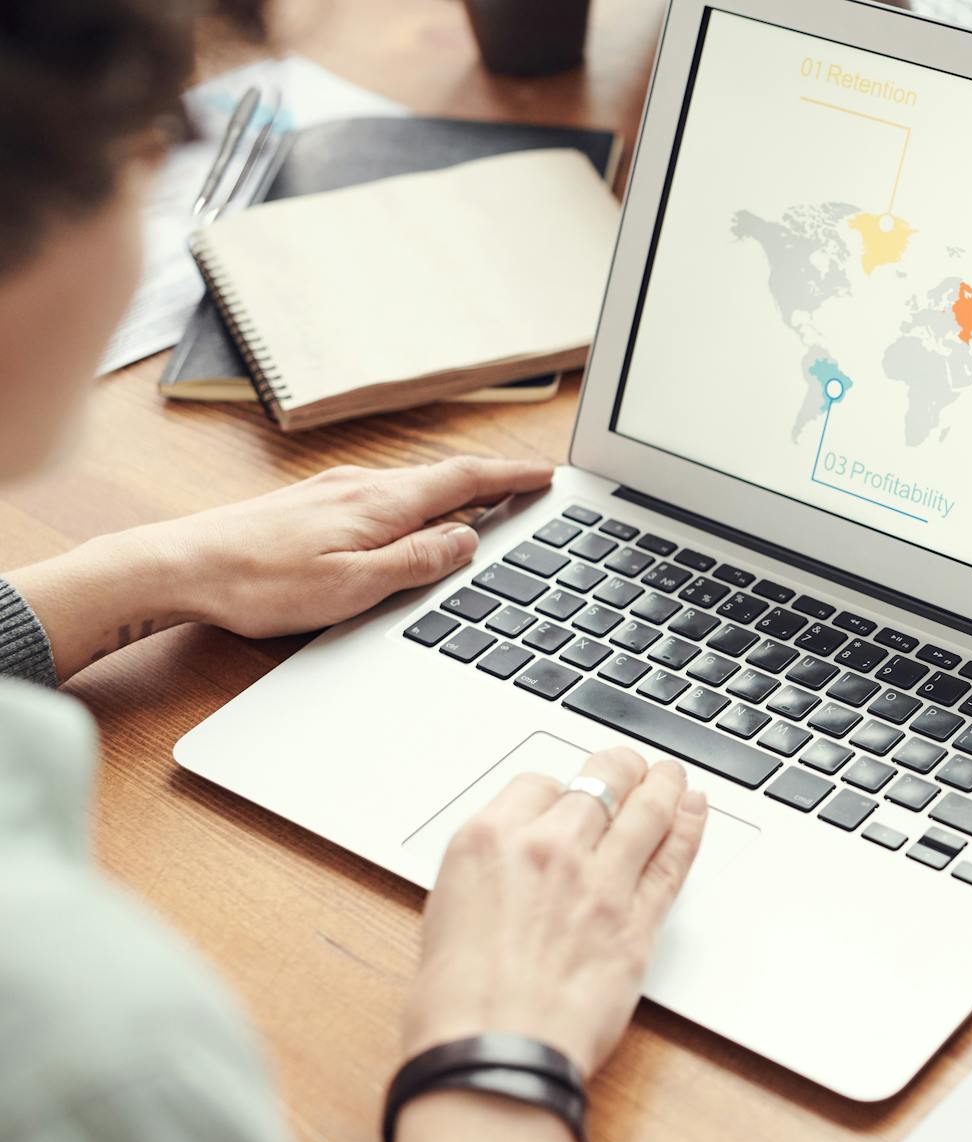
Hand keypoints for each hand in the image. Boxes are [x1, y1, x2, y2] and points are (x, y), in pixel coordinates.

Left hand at [153, 455, 553, 635]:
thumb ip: (416, 561)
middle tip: (530, 492)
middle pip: (442, 479)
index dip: (510, 479)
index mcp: (379, 504)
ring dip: (453, 496)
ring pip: (412, 489)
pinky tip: (413, 524)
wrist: (177, 568)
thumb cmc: (258, 584)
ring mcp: (334, 491)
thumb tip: (466, 539)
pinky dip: (417, 505)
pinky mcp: (313, 504)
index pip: (463, 481)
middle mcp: (360, 487)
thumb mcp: (352, 587)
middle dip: (491, 485)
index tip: (546, 475)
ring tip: (484, 512)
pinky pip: (384, 498)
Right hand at [401, 749, 706, 1078]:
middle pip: (599, 781)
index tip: (564, 799)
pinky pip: (673, 859)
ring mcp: (600, 881)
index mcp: (488, 840)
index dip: (556, 790)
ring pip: (646, 809)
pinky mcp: (638, 920)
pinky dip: (690, 827)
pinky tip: (695, 811)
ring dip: (663, 785)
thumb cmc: (455, 1005)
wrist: (491, 1056)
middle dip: (617, 769)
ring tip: (670, 775)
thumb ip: (490, 879)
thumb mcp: (446, 916)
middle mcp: (549, 847)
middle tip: (627, 768)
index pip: (537, 783)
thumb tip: (513, 873)